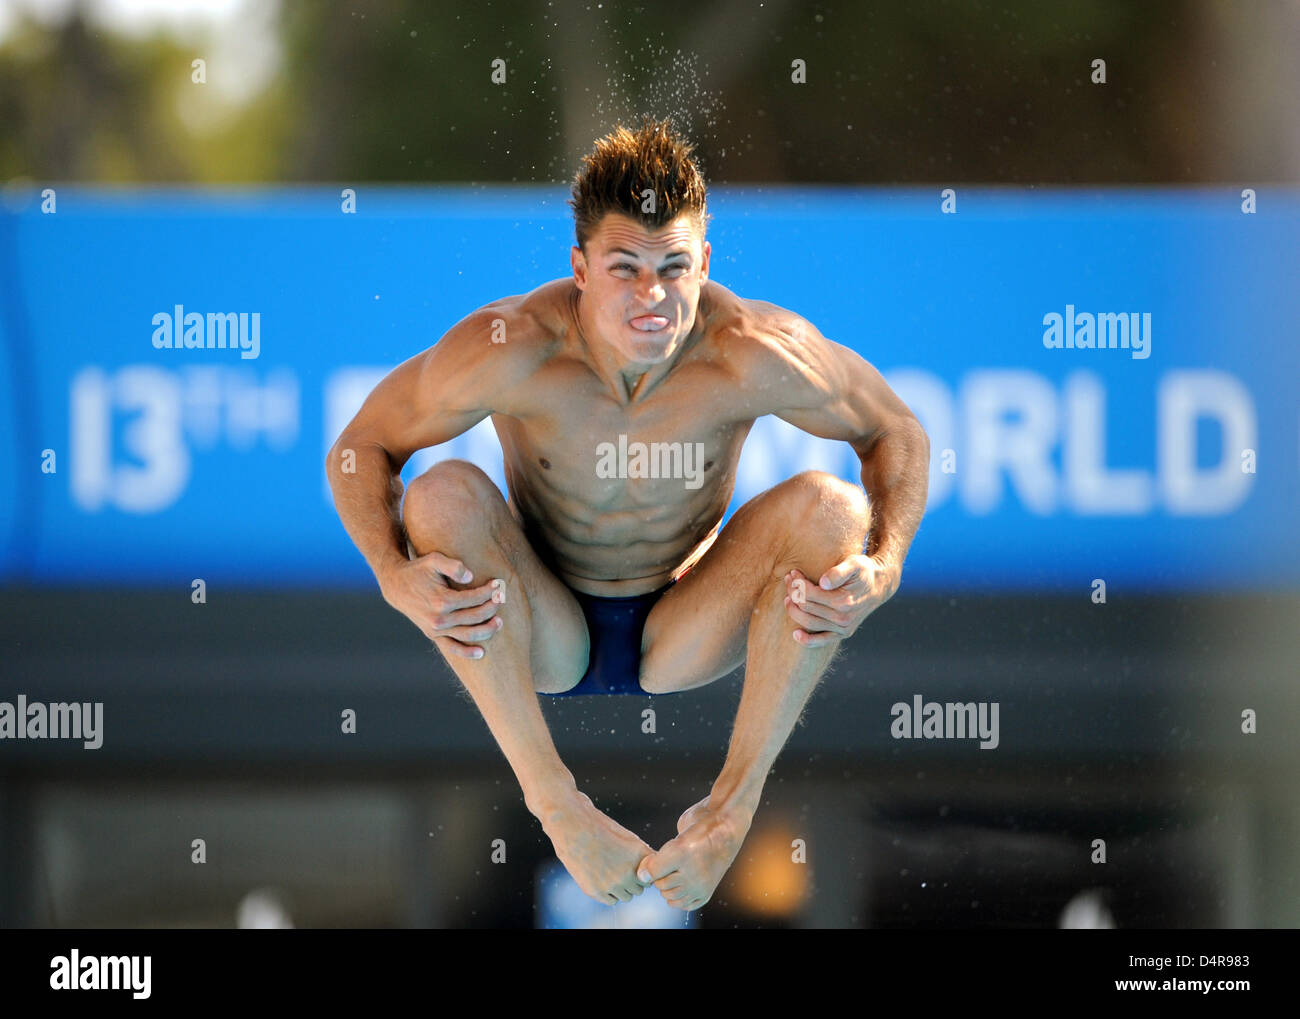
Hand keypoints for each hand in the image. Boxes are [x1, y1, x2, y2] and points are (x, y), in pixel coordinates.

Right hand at [379, 552, 506, 658]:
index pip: (474, 599)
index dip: (488, 591)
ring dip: (487, 629)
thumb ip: (453, 566)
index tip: (497, 584)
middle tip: (502, 598)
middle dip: (492, 607)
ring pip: (468, 634)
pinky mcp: (433, 635)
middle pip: (474, 616)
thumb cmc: (418, 569)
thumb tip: (471, 577)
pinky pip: (452, 648)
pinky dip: (466, 652)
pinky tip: (481, 653)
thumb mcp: (434, 560)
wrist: (396, 585)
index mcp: (441, 600)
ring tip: (500, 621)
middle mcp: (439, 618)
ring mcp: (436, 629)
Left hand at [782, 554, 899, 647]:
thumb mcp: (855, 564)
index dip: (797, 583)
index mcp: (843, 601)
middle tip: (788, 579)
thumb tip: (823, 583)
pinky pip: (821, 641)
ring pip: (808, 621)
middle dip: (792, 592)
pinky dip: (807, 640)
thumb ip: (839, 572)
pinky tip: (795, 634)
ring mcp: (843, 628)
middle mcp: (843, 618)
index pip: (809, 593)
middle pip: (806, 606)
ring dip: (793, 610)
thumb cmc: (863, 572)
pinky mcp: (843, 633)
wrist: (879, 586)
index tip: (793, 572)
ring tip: (787, 597)